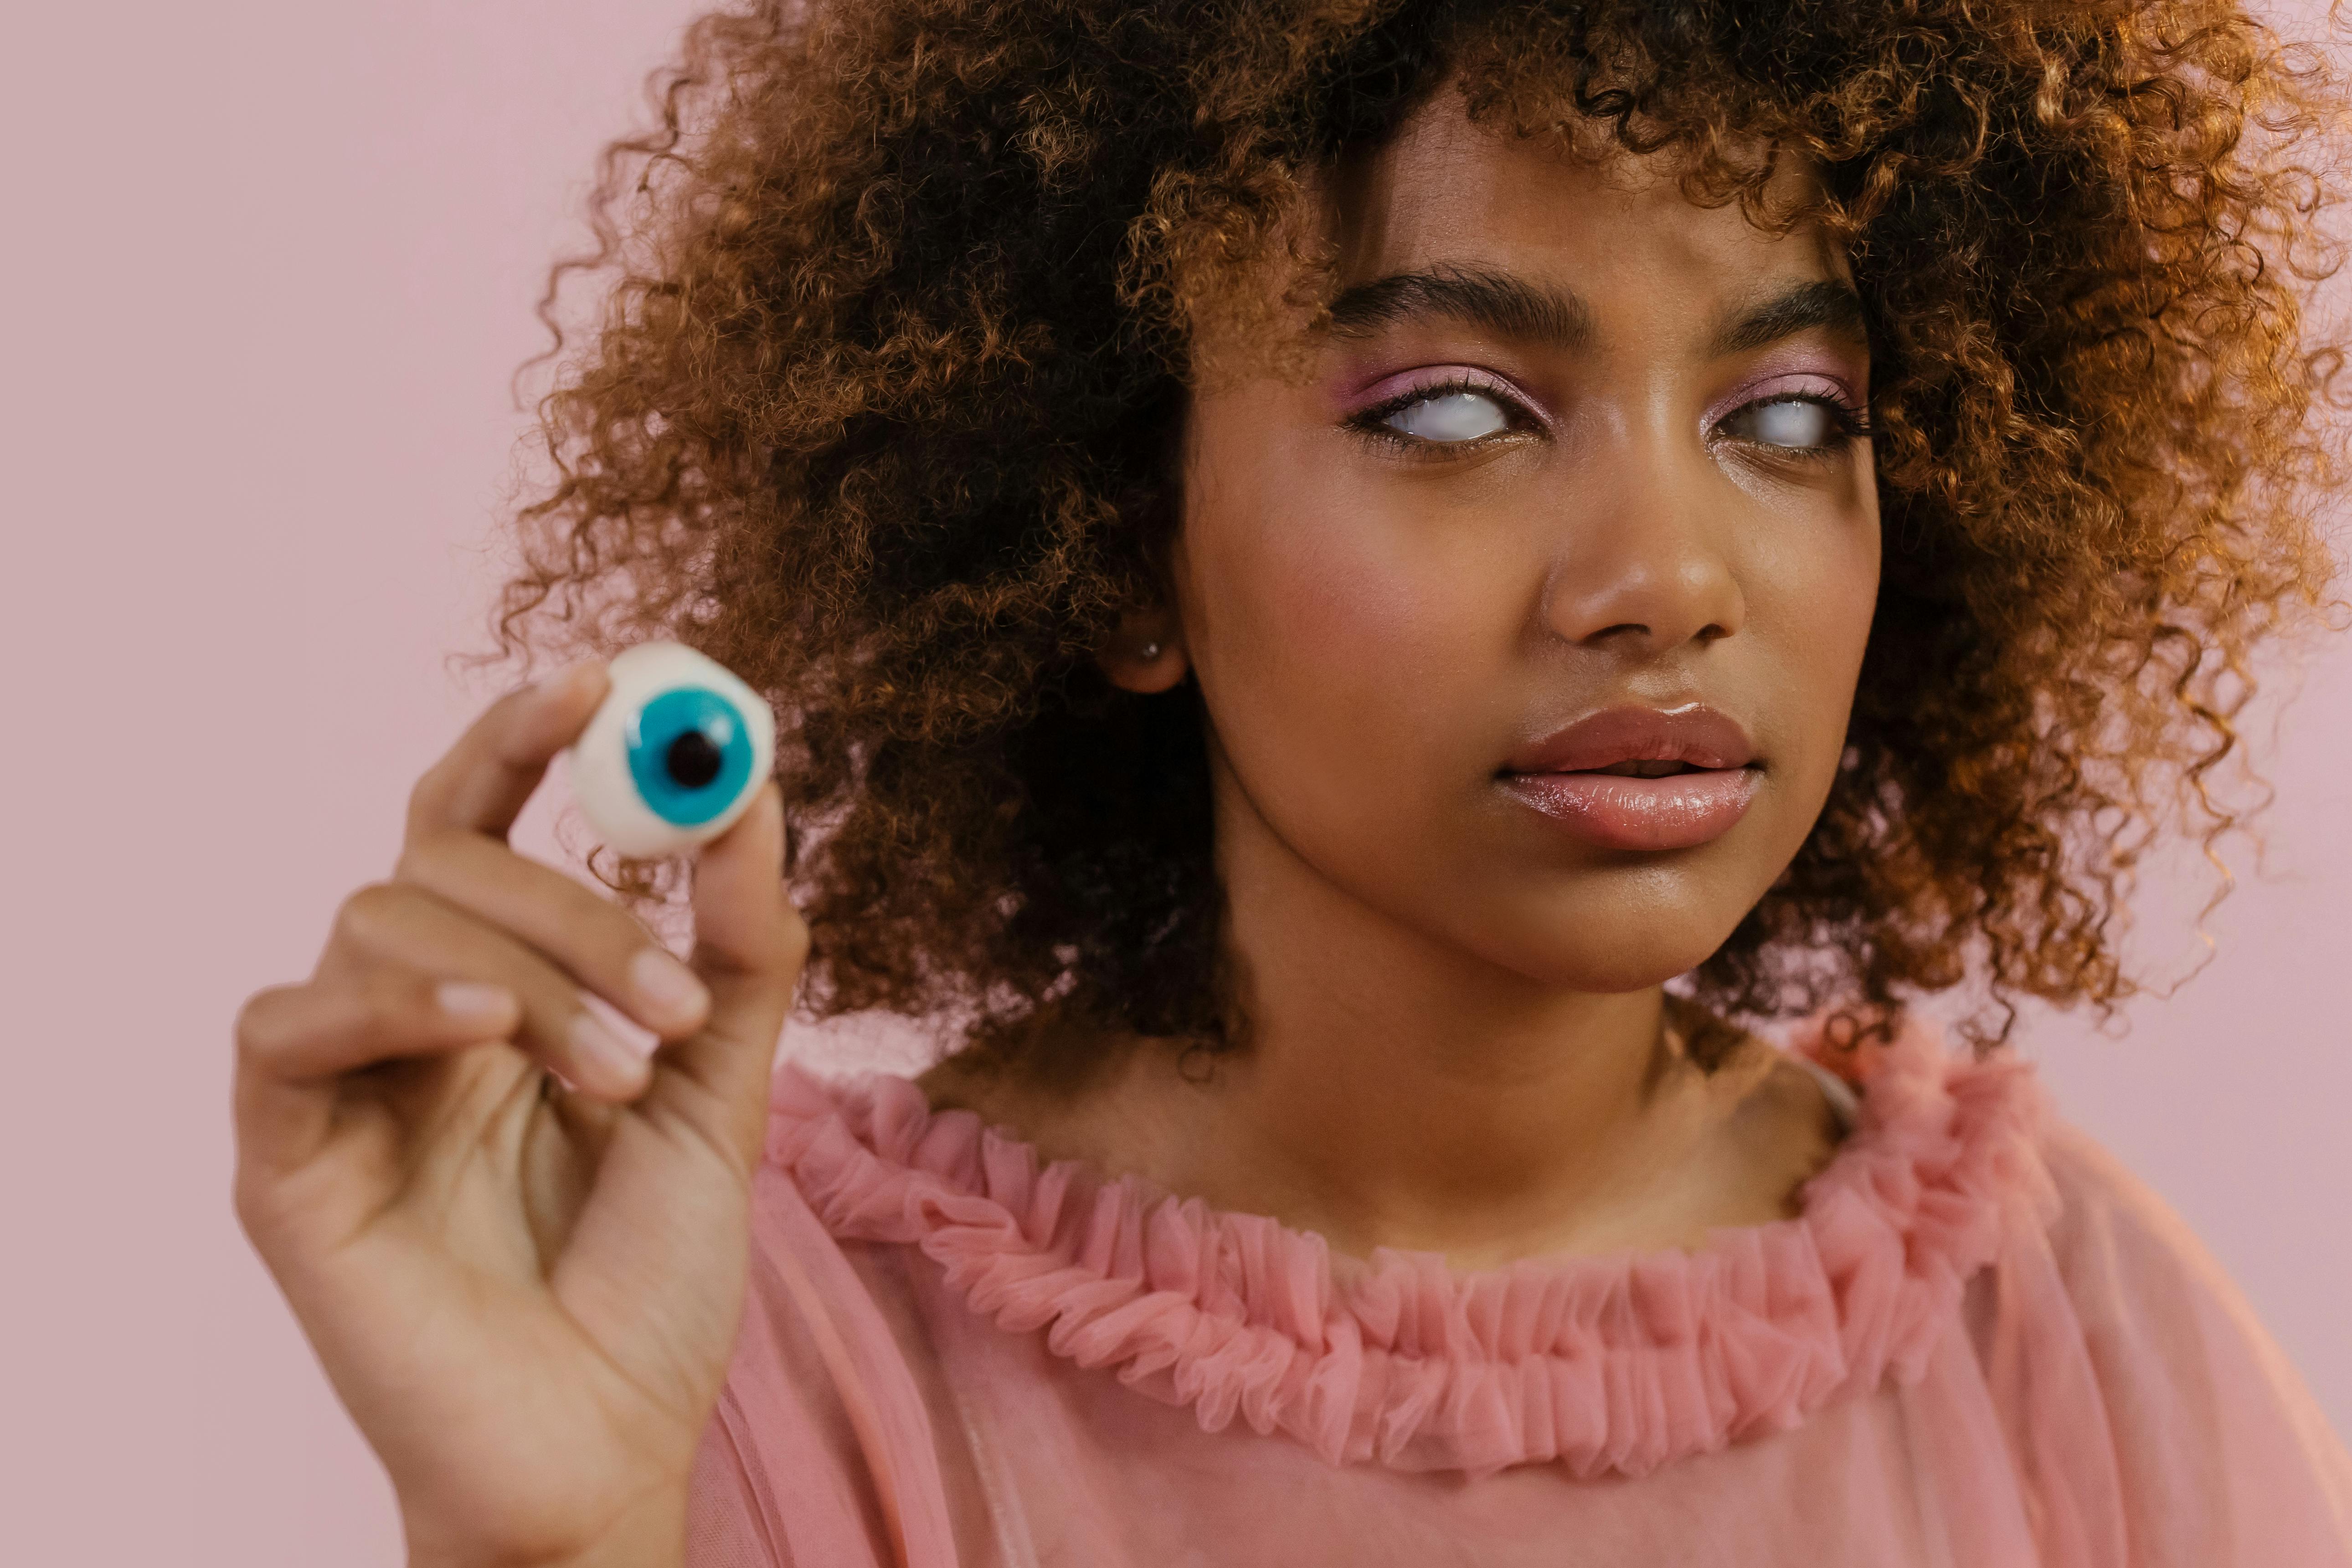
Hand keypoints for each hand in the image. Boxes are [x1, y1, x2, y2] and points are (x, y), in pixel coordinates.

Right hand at [232, 662, 804, 1567]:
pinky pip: (287, 1025)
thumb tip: (754, 790)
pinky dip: (392, 1001)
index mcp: (502, 988)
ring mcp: (342, 1081)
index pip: (481, 819)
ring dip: (526, 970)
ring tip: (621, 1075)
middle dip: (575, 904)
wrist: (604, 1442)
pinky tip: (487, 1035)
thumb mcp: (725, 1089)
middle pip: (446, 859)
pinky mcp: (284, 1155)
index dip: (523, 736)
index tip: (601, 680)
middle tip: (673, 998)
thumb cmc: (650, 1278)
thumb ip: (739, 947)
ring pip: (384, 919)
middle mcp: (412, 1016)